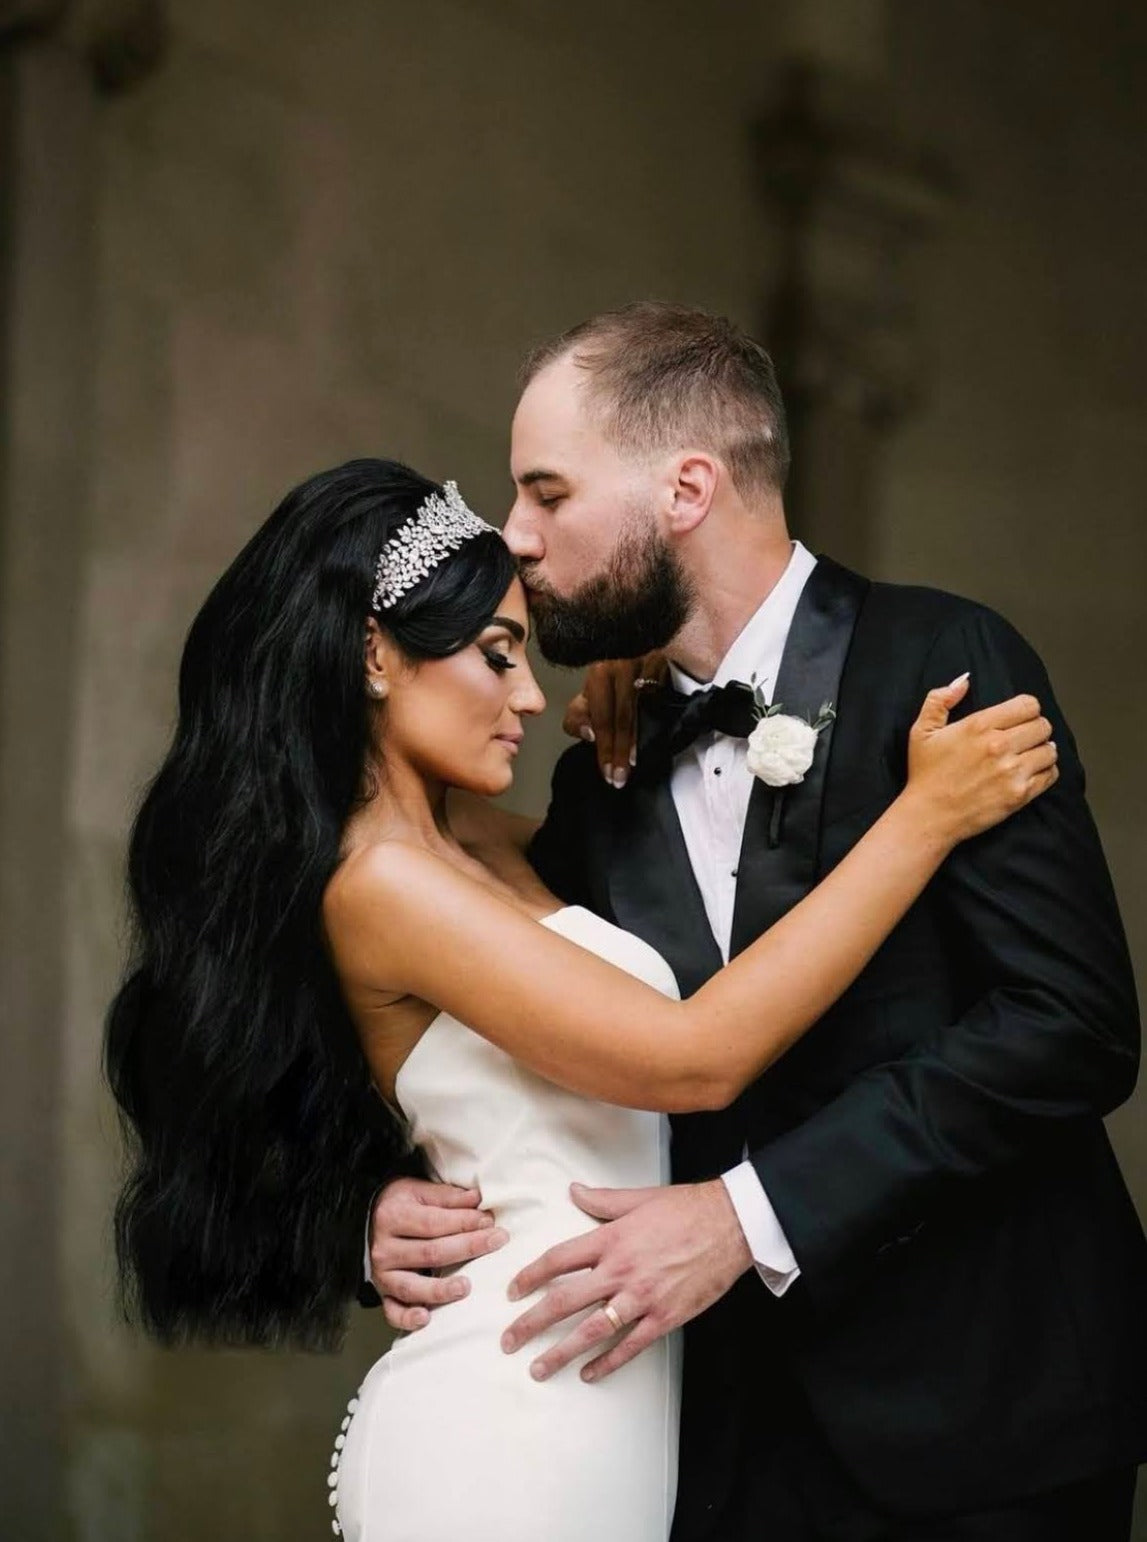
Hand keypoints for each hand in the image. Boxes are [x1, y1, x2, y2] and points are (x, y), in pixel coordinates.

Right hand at [369, 1177, 508, 1331]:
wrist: (363, 1221)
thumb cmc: (398, 1205)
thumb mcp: (417, 1191)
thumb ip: (446, 1196)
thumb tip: (477, 1198)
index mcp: (394, 1217)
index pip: (434, 1223)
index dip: (464, 1222)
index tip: (490, 1222)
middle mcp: (385, 1248)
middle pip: (430, 1252)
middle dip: (467, 1247)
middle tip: (496, 1242)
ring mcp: (383, 1274)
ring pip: (411, 1286)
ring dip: (439, 1289)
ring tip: (465, 1287)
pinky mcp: (382, 1293)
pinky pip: (392, 1311)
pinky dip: (407, 1317)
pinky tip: (426, 1318)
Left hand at [501, 1180, 750, 1382]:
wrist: (731, 1225)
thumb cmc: (684, 1208)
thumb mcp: (638, 1198)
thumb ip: (601, 1200)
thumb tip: (573, 1190)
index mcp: (611, 1239)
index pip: (558, 1260)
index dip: (530, 1276)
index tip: (512, 1292)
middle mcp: (620, 1270)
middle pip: (565, 1300)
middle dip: (532, 1323)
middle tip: (508, 1341)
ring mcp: (642, 1297)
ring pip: (592, 1330)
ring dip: (561, 1352)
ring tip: (537, 1369)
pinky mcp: (665, 1317)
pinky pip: (630, 1345)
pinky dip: (607, 1362)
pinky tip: (589, 1373)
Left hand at [562, 653, 668, 788]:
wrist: (628, 647)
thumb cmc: (607, 681)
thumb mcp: (586, 696)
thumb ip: (578, 717)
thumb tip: (590, 735)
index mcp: (600, 671)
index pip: (602, 717)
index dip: (605, 748)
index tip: (607, 773)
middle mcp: (623, 663)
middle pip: (624, 717)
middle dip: (620, 751)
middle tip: (620, 778)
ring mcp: (647, 663)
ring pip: (645, 710)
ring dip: (638, 741)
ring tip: (634, 764)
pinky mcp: (667, 666)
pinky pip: (662, 699)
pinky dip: (658, 723)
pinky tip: (654, 741)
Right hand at [904, 674, 1057, 844]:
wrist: (928, 816)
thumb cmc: (925, 774)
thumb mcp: (922, 731)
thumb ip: (940, 699)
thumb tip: (964, 680)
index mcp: (979, 726)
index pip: (1028, 704)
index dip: (1026, 709)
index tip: (1019, 718)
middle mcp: (999, 745)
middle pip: (1043, 726)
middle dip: (1036, 729)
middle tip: (1024, 738)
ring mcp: (1012, 771)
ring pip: (1050, 750)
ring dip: (1042, 751)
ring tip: (1029, 756)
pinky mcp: (1019, 795)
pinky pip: (1050, 775)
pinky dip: (1046, 772)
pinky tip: (1031, 773)